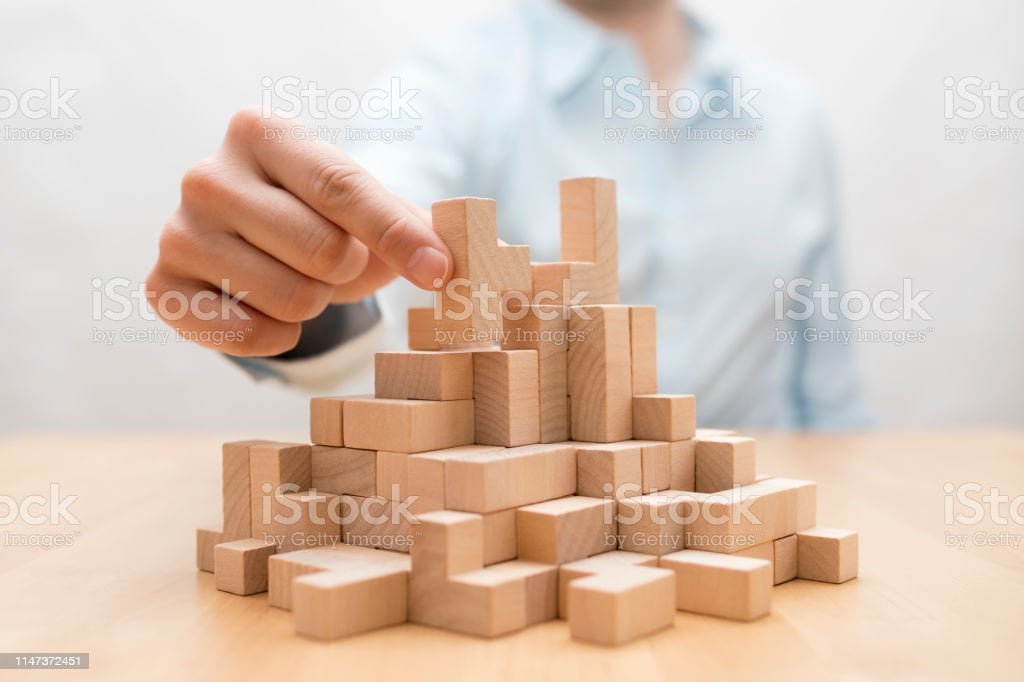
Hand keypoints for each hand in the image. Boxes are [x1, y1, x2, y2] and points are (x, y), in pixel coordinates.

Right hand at [146, 108, 450, 355]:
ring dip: (313, 302)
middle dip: (347, 270)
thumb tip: (450, 266)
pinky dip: (276, 335)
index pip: (343, 188)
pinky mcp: (162, 285)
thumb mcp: (371, 210)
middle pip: (322, 250)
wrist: (258, 243)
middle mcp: (208, 174)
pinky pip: (242, 336)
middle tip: (334, 262)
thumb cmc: (324, 218)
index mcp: (261, 132)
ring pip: (291, 298)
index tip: (440, 272)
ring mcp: (178, 230)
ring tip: (296, 277)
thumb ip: (414, 228)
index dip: (399, 236)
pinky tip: (268, 310)